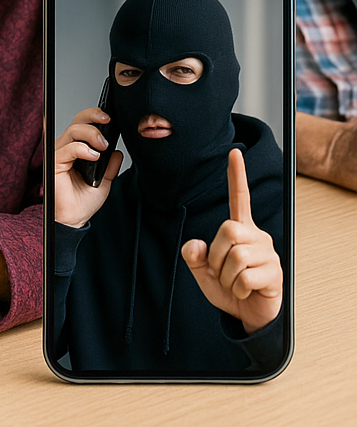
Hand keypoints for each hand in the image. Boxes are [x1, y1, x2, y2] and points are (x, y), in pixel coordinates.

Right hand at [54, 107, 122, 227]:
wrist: (74, 218)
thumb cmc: (84, 201)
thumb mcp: (104, 181)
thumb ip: (110, 165)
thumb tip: (118, 151)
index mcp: (76, 149)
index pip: (82, 124)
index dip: (94, 116)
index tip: (110, 118)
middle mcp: (65, 148)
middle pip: (77, 121)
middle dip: (93, 116)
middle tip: (108, 122)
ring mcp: (59, 154)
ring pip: (73, 131)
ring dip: (91, 134)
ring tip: (103, 146)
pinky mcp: (54, 163)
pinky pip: (68, 148)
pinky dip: (83, 149)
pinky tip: (94, 157)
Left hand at [181, 148, 282, 333]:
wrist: (248, 315)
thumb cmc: (228, 289)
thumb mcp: (202, 272)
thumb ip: (193, 257)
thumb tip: (195, 245)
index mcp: (239, 229)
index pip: (239, 198)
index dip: (236, 175)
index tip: (234, 152)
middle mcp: (257, 236)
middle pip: (228, 229)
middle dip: (216, 254)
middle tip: (221, 271)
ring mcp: (268, 254)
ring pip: (236, 256)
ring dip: (226, 276)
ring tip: (234, 283)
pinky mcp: (275, 274)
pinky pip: (244, 278)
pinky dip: (236, 289)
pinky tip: (245, 291)